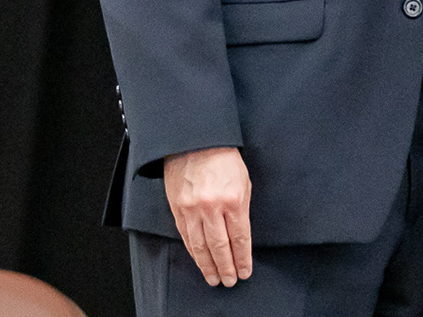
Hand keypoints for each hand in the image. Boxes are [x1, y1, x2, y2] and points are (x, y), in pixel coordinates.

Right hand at [164, 146, 252, 286]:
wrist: (195, 142)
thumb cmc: (224, 158)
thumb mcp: (243, 181)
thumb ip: (242, 208)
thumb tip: (240, 235)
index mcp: (233, 200)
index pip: (240, 238)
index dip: (242, 258)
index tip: (245, 271)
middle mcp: (212, 207)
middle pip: (220, 247)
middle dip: (226, 267)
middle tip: (230, 281)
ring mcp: (192, 209)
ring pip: (200, 246)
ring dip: (208, 265)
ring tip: (214, 278)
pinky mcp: (178, 209)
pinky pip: (186, 237)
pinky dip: (193, 252)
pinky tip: (199, 261)